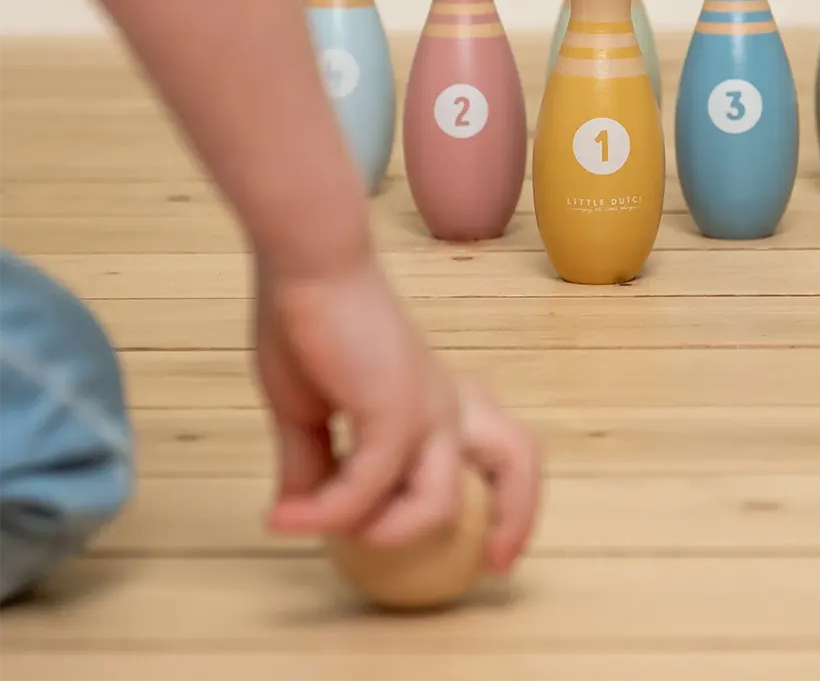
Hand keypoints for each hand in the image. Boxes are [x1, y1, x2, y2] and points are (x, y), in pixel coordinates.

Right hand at [252, 251, 540, 571]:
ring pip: (438, 503)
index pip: (495, 449)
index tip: (493, 552)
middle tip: (492, 568)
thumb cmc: (309, 322)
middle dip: (517, 520)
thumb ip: (315, 463)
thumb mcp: (306, 410)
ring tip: (317, 528)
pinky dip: (326, 513)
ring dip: (380, 536)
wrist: (307, 264)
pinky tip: (288, 515)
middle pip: (518, 461)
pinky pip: (369, 489)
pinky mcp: (396, 410)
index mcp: (433, 398)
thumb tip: (299, 513)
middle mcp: (444, 404)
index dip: (507, 500)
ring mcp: (426, 408)